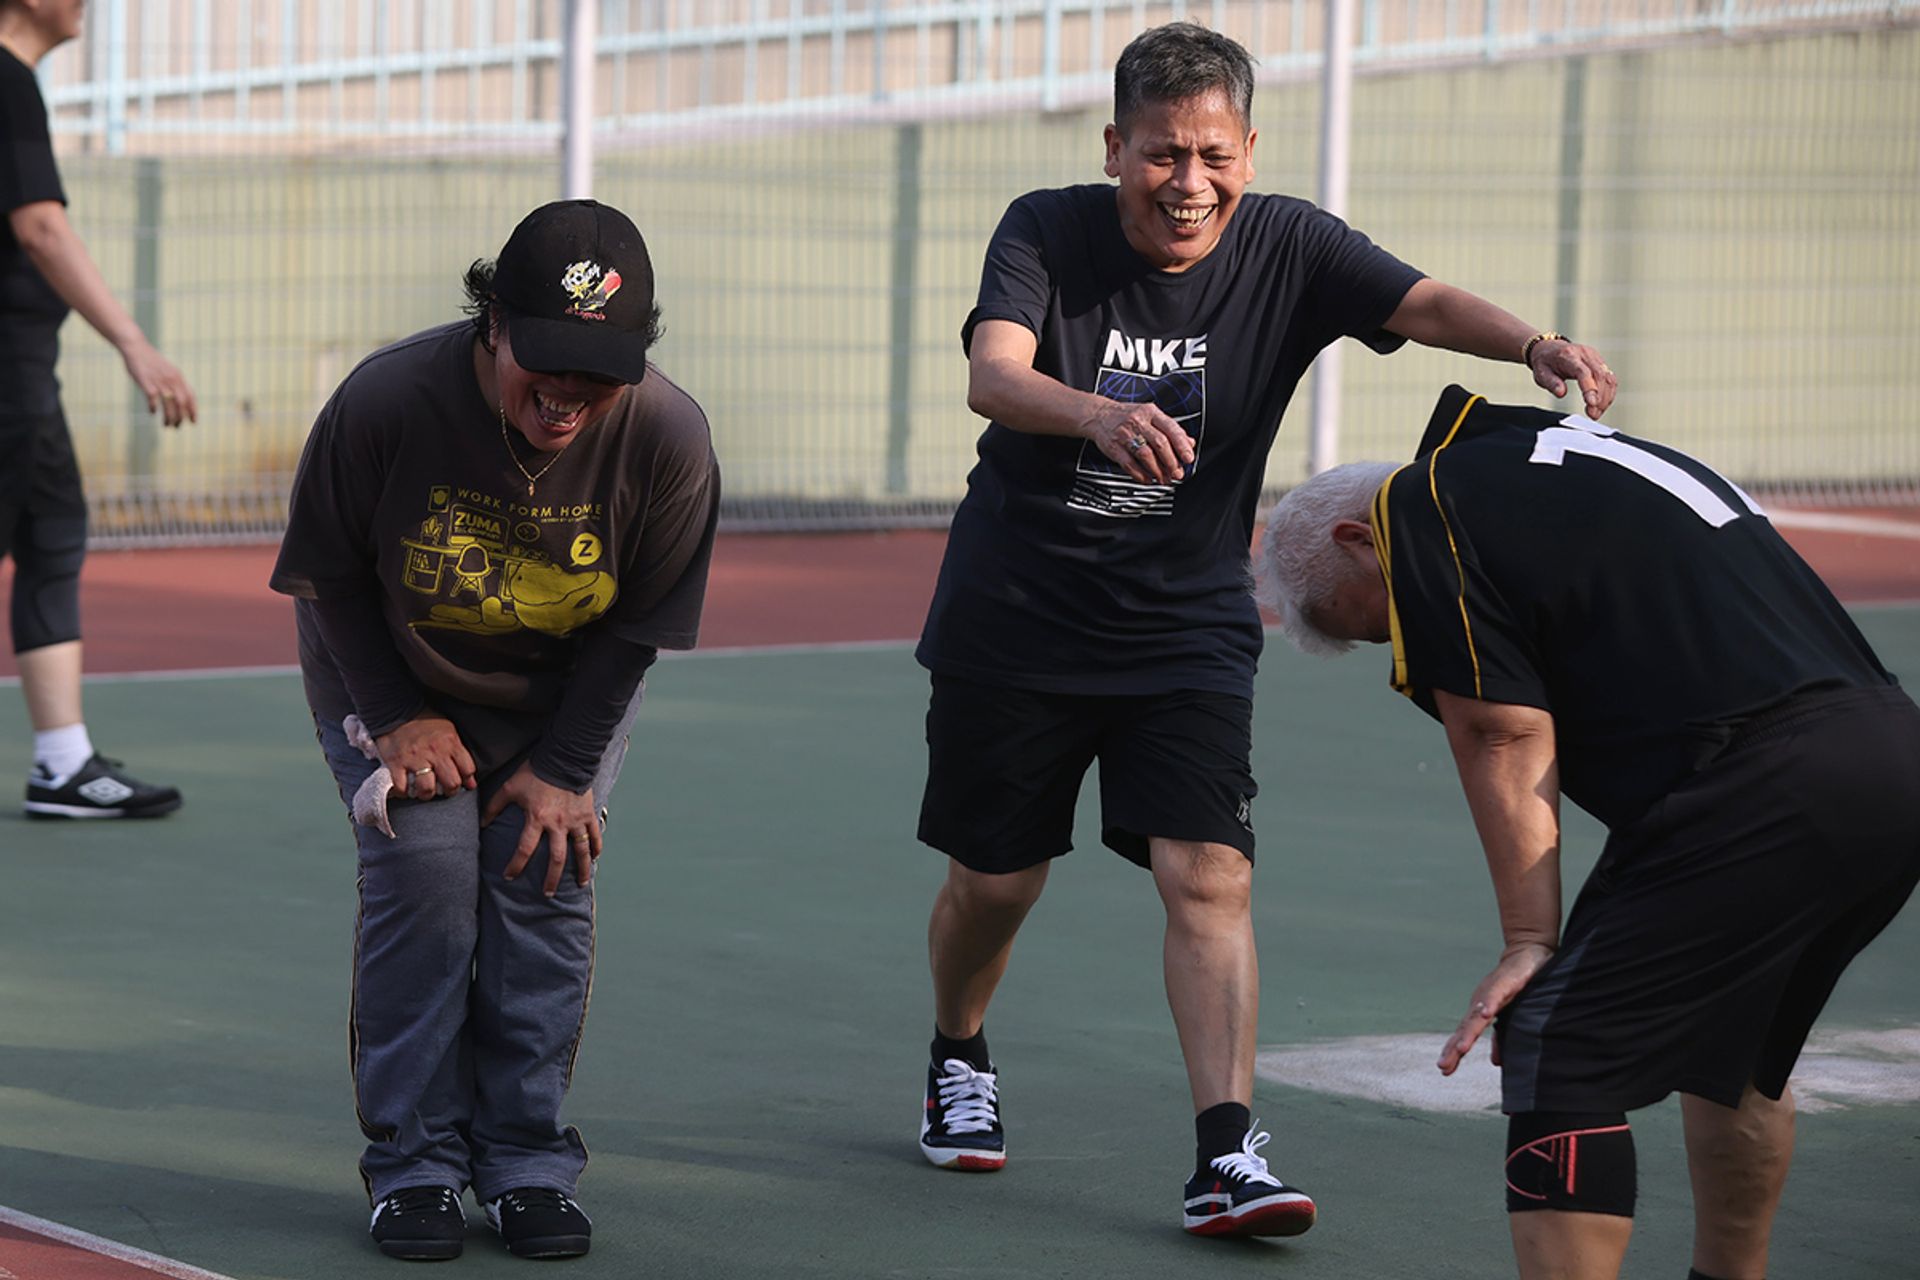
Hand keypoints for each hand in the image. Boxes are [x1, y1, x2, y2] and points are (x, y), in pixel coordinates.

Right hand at [121, 340, 197, 426]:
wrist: (136, 348)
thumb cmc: (151, 361)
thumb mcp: (168, 370)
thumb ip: (175, 382)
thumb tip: (181, 398)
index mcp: (178, 377)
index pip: (191, 396)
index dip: (193, 410)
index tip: (193, 421)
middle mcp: (172, 380)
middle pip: (182, 403)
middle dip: (181, 418)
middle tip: (177, 427)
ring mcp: (160, 382)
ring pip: (169, 405)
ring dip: (169, 418)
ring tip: (167, 425)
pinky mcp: (147, 383)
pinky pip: (153, 400)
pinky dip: (154, 409)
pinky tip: (152, 413)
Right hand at [375, 713, 477, 800]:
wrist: (396, 710)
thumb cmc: (425, 722)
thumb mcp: (448, 731)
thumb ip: (460, 754)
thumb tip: (471, 782)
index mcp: (450, 743)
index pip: (467, 769)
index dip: (465, 780)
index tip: (459, 782)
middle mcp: (435, 752)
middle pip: (451, 783)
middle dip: (449, 791)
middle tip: (443, 790)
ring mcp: (415, 758)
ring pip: (427, 788)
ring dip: (426, 794)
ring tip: (424, 792)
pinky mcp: (396, 763)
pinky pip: (402, 787)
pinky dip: (403, 792)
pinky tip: (405, 789)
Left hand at [483, 762, 602, 896]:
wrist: (564, 757)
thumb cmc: (535, 772)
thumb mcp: (510, 787)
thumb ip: (494, 806)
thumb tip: (481, 823)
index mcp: (537, 819)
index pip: (524, 849)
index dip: (515, 865)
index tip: (510, 877)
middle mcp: (558, 824)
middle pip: (556, 858)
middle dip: (551, 879)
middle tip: (547, 893)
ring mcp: (576, 820)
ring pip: (581, 851)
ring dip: (581, 869)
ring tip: (581, 883)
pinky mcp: (588, 814)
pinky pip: (595, 835)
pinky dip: (596, 848)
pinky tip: (595, 859)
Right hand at [1082, 399, 1194, 483]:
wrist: (1099, 416)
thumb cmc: (1128, 416)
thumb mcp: (1151, 416)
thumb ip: (1170, 429)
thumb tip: (1190, 443)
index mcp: (1150, 412)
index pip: (1170, 428)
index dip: (1181, 445)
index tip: (1188, 458)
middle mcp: (1138, 422)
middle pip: (1159, 443)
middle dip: (1171, 462)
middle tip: (1177, 473)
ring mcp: (1125, 435)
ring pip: (1145, 455)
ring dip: (1158, 471)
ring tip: (1164, 479)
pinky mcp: (1114, 448)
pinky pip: (1129, 464)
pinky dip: (1141, 475)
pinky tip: (1148, 479)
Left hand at [1436, 941, 1555, 1075]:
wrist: (1527, 952)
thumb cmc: (1517, 985)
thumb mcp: (1511, 1015)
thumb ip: (1502, 1037)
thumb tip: (1496, 1062)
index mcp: (1481, 1012)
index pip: (1465, 1035)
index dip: (1454, 1052)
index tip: (1444, 1069)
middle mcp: (1481, 1003)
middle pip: (1465, 1029)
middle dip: (1454, 1049)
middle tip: (1443, 1066)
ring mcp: (1491, 992)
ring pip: (1477, 1015)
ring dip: (1469, 1032)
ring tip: (1461, 1049)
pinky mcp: (1506, 981)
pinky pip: (1495, 994)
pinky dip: (1489, 1004)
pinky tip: (1485, 1014)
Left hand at [1528, 339, 1615, 418]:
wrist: (1550, 349)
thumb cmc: (1545, 362)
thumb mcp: (1540, 374)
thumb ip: (1551, 383)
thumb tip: (1561, 393)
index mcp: (1569, 356)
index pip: (1583, 372)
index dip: (1590, 388)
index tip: (1592, 404)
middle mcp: (1585, 354)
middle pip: (1600, 376)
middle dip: (1600, 398)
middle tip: (1593, 415)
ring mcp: (1595, 357)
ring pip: (1608, 377)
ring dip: (1606, 398)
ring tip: (1596, 413)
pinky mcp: (1600, 362)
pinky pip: (1610, 378)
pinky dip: (1609, 393)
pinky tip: (1602, 405)